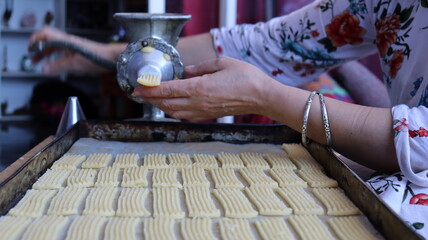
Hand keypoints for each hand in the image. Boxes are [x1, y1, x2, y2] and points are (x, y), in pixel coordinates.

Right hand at [28, 26, 120, 74]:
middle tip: (33, 58)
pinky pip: (63, 52)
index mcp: (65, 41)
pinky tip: (56, 64)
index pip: (45, 34)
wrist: (112, 58)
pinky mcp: (79, 51)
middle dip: (39, 49)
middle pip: (48, 41)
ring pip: (56, 47)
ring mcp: (74, 46)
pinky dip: (56, 57)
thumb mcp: (74, 65)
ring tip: (41, 62)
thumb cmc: (97, 58)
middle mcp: (68, 41)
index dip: (35, 40)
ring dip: (47, 53)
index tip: (30, 50)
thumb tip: (44, 69)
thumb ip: (58, 67)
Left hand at [133, 57, 275, 121]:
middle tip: (140, 93)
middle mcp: (198, 102)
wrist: (261, 97)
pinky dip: (174, 111)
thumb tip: (188, 71)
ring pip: (174, 112)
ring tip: (153, 99)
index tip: (137, 88)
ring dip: (161, 106)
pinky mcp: (208, 116)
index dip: (150, 90)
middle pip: (167, 103)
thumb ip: (201, 67)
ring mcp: (202, 111)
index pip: (167, 90)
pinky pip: (185, 116)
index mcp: (199, 88)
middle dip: (151, 99)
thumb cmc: (245, 77)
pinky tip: (171, 106)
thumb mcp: (222, 63)